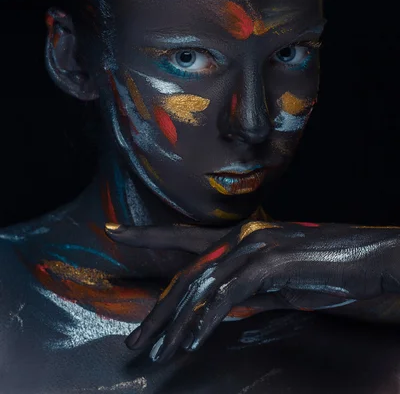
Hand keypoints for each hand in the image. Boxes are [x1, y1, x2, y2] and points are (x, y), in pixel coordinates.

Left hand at [105, 220, 399, 361]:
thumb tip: (221, 307)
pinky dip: (208, 321)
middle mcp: (241, 238)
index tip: (116, 234)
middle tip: (134, 343)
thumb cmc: (325, 269)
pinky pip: (229, 297)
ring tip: (158, 353)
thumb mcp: (279, 281)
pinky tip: (194, 342)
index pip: (184, 238)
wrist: (368, 258)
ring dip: (177, 325)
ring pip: (201, 288)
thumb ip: (249, 289)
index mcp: (239, 238)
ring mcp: (255, 248)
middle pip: (186, 275)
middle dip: (156, 311)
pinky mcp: (270, 264)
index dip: (148, 235)